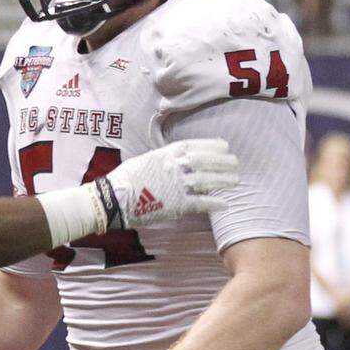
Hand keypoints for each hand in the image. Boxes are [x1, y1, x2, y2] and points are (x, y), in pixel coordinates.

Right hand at [101, 139, 237, 229]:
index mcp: (165, 154)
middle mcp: (173, 166)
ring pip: (207, 180)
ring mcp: (176, 185)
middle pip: (205, 161)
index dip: (211, 145)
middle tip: (235, 163)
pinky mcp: (176, 204)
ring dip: (223, 180)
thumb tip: (176, 160)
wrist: (113, 199)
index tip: (224, 146)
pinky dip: (214, 203)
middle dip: (223, 161)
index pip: (194, 145)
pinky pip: (200, 203)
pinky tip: (225, 203)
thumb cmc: (124, 179)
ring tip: (236, 181)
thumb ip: (162, 159)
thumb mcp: (144, 160)